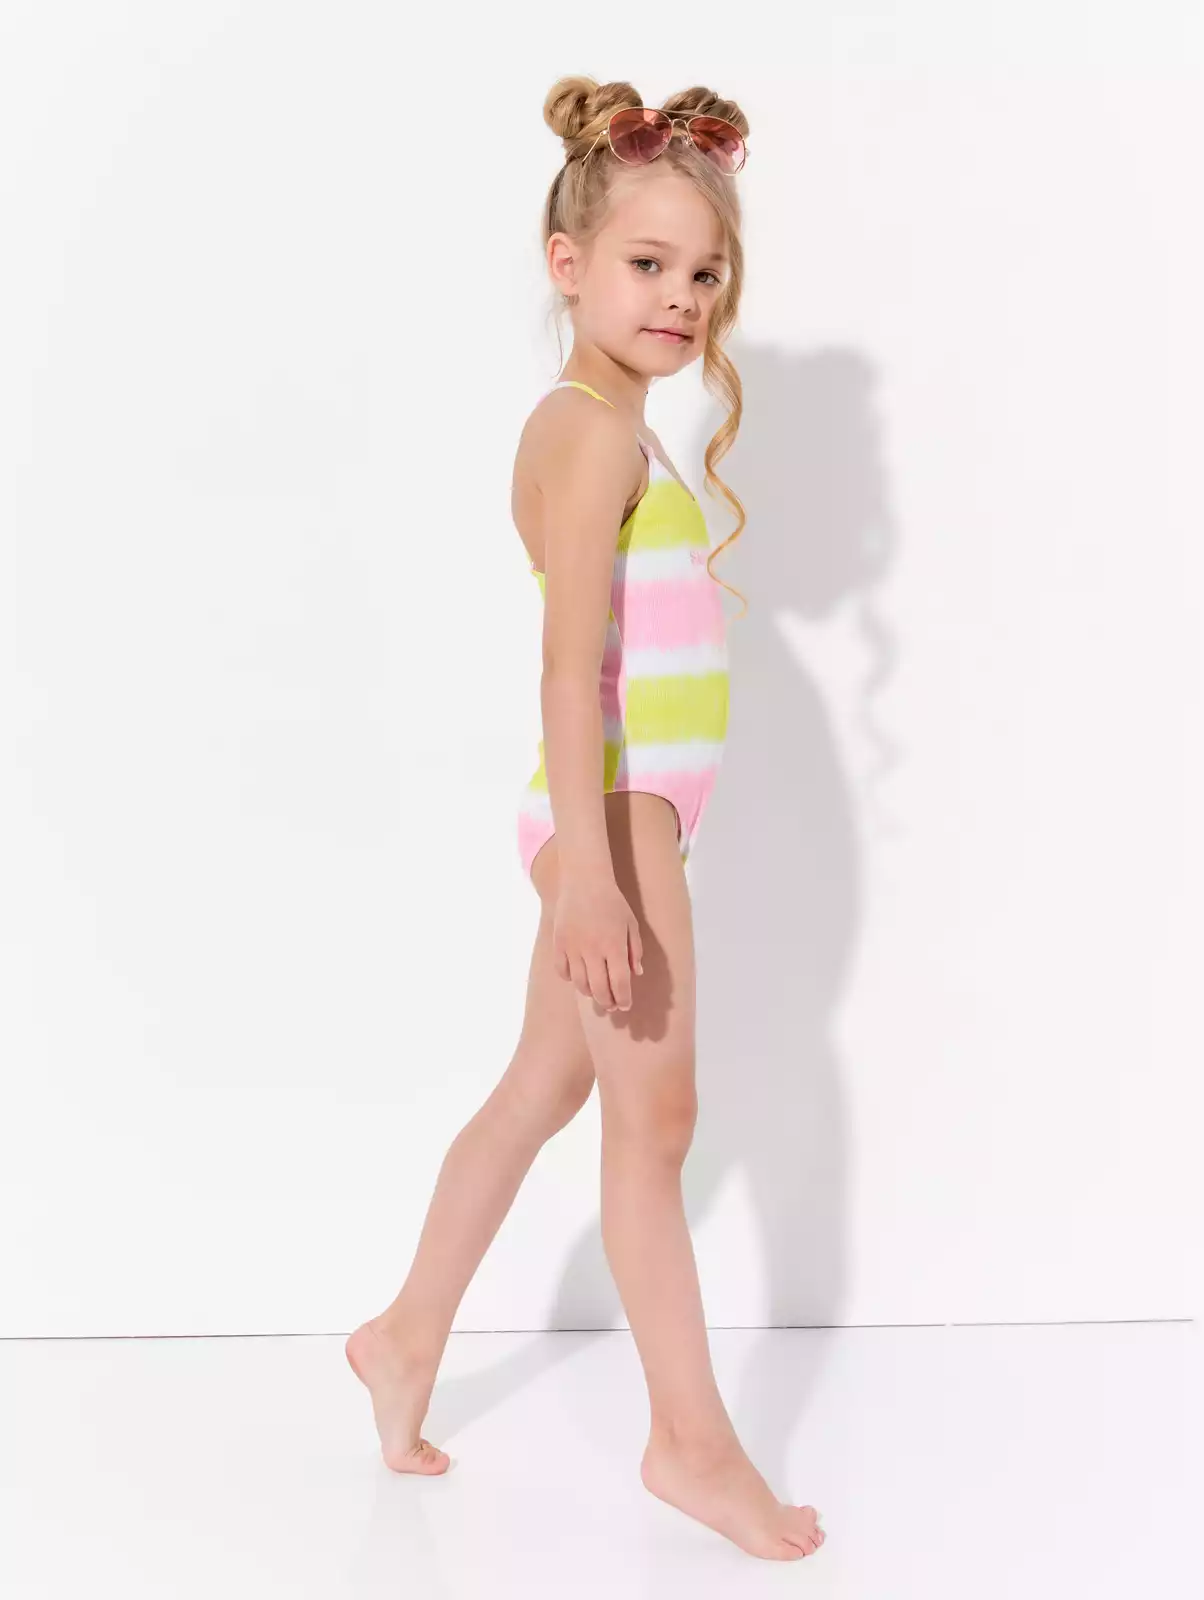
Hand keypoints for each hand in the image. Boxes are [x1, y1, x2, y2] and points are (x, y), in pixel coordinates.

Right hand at [552, 876, 644, 1011]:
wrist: (584, 881)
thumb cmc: (612, 902)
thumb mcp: (631, 924)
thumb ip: (635, 950)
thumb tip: (636, 973)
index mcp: (614, 945)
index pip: (619, 983)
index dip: (623, 998)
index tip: (625, 1005)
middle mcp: (593, 950)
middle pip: (599, 989)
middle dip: (607, 1002)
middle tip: (612, 1005)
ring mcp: (573, 948)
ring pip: (580, 984)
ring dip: (590, 993)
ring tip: (597, 992)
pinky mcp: (559, 943)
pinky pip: (563, 971)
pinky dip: (571, 979)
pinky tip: (579, 977)